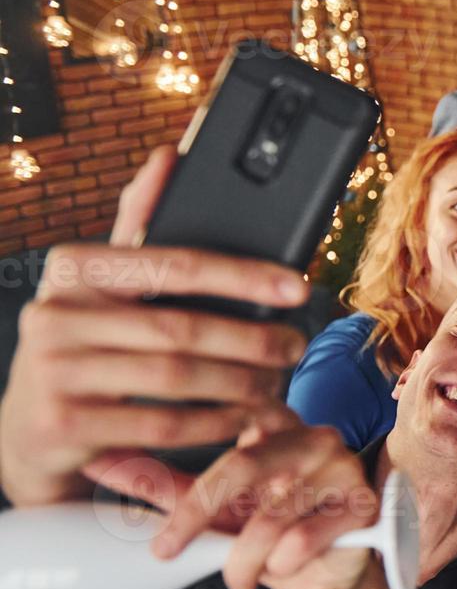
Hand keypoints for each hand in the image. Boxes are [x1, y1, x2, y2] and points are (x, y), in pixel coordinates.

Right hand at [0, 147, 310, 506]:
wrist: (27, 431)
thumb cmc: (85, 345)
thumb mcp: (103, 286)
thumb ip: (138, 227)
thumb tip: (168, 157)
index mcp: (71, 269)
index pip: (173, 264)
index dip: (244, 275)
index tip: (298, 286)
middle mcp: (53, 316)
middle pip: (182, 328)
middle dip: (253, 340)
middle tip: (295, 347)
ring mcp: (54, 373)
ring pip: (177, 378)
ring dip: (242, 385)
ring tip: (277, 385)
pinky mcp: (64, 427)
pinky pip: (163, 425)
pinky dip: (217, 422)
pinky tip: (246, 419)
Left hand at [89, 410, 379, 588]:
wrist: (331, 574)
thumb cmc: (271, 532)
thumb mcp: (215, 509)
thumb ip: (164, 485)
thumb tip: (95, 463)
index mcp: (275, 423)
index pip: (222, 433)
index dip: (185, 489)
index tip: (158, 536)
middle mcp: (313, 436)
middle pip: (241, 466)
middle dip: (196, 517)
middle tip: (167, 552)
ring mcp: (342, 468)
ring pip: (270, 518)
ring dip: (242, 562)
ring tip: (238, 581)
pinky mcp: (363, 504)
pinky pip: (306, 538)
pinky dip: (283, 563)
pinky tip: (282, 570)